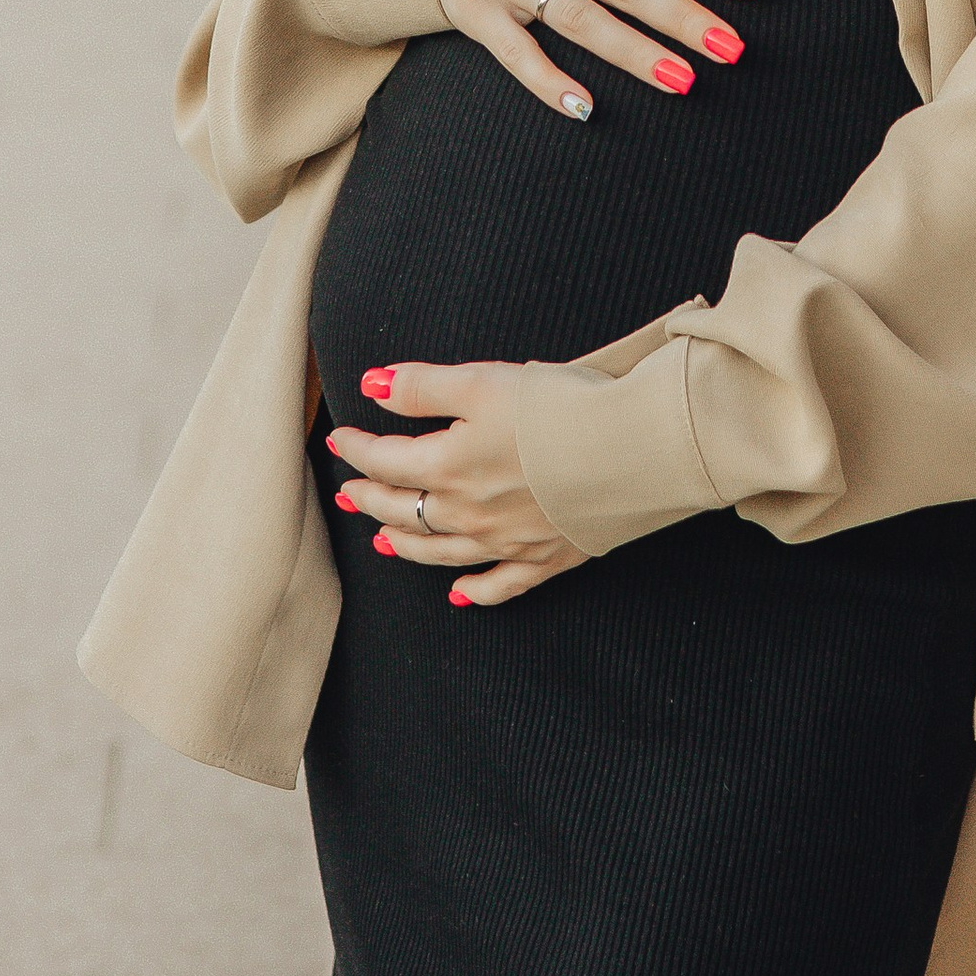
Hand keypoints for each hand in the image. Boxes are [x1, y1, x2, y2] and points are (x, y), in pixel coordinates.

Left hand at [326, 363, 585, 606]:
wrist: (634, 451)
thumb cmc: (560, 409)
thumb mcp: (483, 380)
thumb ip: (423, 386)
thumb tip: (372, 385)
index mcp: (450, 465)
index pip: (387, 461)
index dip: (358, 450)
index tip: (342, 440)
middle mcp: (470, 513)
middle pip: (405, 511)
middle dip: (370, 499)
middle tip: (348, 493)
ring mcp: (507, 542)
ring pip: (440, 553)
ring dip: (406, 546)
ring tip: (383, 540)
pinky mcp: (547, 557)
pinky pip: (500, 585)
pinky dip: (475, 592)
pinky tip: (459, 595)